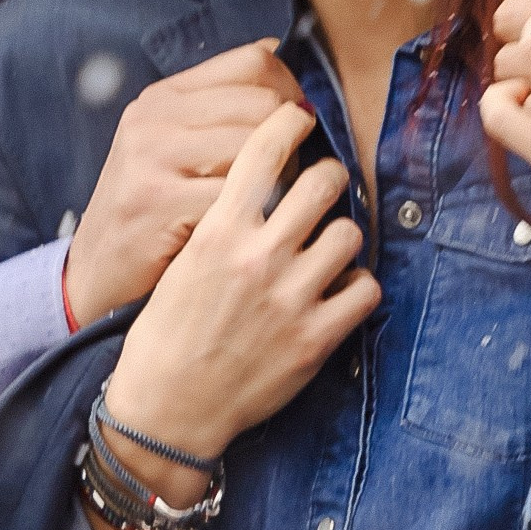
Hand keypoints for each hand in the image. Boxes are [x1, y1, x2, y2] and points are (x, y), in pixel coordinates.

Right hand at [62, 42, 313, 324]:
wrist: (97, 264)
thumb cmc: (150, 205)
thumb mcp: (169, 143)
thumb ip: (218, 107)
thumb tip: (280, 60)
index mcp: (162, 97)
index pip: (252, 62)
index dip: (290, 89)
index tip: (294, 124)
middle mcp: (152, 119)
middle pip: (263, 103)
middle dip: (289, 138)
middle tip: (286, 171)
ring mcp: (151, 159)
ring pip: (257, 147)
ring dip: (279, 176)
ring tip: (269, 199)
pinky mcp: (159, 203)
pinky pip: (239, 195)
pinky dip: (255, 212)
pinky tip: (247, 226)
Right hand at [102, 102, 379, 471]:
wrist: (166, 408)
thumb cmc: (165, 334)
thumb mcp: (181, 262)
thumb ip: (223, 222)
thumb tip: (260, 186)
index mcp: (216, 232)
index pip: (262, 149)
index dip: (289, 124)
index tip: (300, 121)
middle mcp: (257, 257)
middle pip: (323, 182)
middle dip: (328, 179)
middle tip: (324, 189)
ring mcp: (291, 298)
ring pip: (349, 233)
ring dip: (341, 238)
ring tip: (327, 250)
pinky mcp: (316, 338)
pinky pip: (365, 289)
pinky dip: (357, 288)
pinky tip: (338, 293)